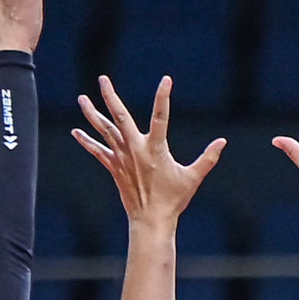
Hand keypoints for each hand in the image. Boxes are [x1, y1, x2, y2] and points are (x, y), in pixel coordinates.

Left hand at [73, 75, 224, 222]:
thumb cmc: (173, 200)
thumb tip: (223, 141)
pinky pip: (98, 152)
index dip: (163, 97)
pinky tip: (76, 132)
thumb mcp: (193, 178)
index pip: (161, 117)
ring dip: (92, 114)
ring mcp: (122, 158)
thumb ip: (208, 158)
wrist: (151, 220)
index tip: (166, 80)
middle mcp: (136, 150)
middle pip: (120, 117)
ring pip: (104, 131)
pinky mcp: (115, 168)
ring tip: (81, 99)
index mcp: (156, 149)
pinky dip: (87, 142)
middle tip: (102, 79)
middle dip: (110, 97)